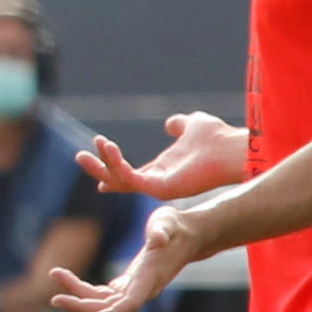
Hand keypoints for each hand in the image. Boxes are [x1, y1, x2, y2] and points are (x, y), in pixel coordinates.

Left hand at [51, 196, 213, 311]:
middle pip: (109, 307)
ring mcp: (135, 289)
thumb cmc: (176, 227)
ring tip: (54, 275)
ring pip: (102, 301)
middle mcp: (142, 290)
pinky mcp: (129, 285)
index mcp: (150, 279)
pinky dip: (84, 288)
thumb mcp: (168, 222)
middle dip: (82, 305)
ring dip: (77, 294)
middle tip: (55, 300)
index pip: (130, 304)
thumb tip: (158, 238)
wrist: (187, 235)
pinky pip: (103, 294)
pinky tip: (66, 278)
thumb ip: (162, 230)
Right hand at [80, 107, 247, 201]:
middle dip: (99, 169)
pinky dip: (115, 163)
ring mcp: (158, 187)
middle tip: (80, 156)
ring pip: (119, 181)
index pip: (131, 174)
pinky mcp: (159, 188)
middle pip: (119, 180)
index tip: (92, 162)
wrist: (231, 148)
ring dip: (102, 165)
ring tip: (92, 145)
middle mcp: (158, 182)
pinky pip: (129, 178)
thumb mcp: (192, 125)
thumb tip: (171, 123)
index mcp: (163, 170)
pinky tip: (108, 146)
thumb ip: (180, 125)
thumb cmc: (217, 139)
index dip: (112, 167)